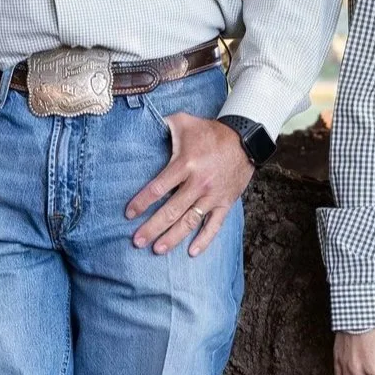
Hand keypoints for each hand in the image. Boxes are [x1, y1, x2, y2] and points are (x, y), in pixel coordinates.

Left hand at [126, 112, 254, 256]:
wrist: (245, 139)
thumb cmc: (210, 132)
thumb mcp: (184, 122)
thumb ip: (162, 125)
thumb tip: (142, 124)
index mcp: (186, 164)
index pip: (158, 188)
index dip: (142, 202)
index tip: (129, 214)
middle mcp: (198, 183)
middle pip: (171, 211)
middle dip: (152, 228)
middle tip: (137, 241)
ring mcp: (213, 195)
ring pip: (190, 221)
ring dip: (172, 237)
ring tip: (157, 249)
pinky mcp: (225, 203)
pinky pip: (214, 225)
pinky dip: (204, 240)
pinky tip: (191, 252)